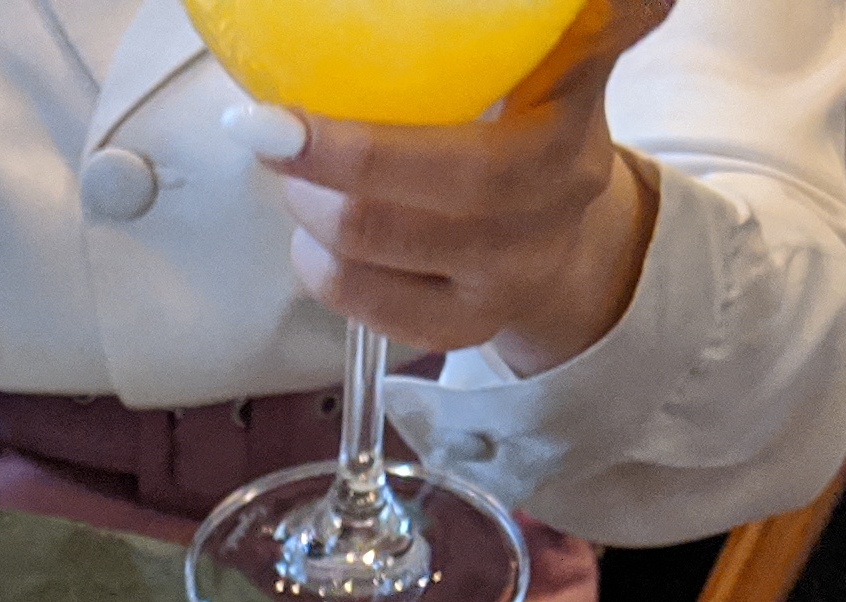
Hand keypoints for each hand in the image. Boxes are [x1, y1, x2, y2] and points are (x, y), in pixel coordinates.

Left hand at [227, 0, 673, 376]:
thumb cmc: (529, 134)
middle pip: (440, 172)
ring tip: (290, 173)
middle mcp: (554, 193)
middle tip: (274, 127)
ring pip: (378, 239)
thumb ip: (571, 20)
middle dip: (334, 150)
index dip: (481, 67)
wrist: (561, 249)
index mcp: (569, 111)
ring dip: (310, 203)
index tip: (373, 75)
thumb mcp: (554, 66)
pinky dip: (319, 262)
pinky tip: (315, 234)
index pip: (569, 60)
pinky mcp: (465, 327)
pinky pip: (363, 299)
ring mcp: (511, 270)